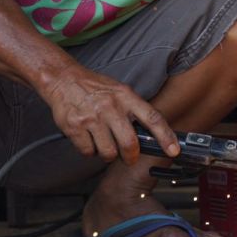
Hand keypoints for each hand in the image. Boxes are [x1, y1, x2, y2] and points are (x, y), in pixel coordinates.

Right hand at [42, 62, 179, 164]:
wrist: (63, 79)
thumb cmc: (94, 87)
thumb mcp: (119, 91)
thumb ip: (133, 109)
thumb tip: (150, 133)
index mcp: (126, 97)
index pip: (152, 118)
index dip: (165, 136)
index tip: (174, 150)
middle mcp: (111, 107)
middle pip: (129, 144)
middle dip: (131, 157)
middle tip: (129, 158)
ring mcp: (92, 118)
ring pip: (108, 153)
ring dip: (108, 154)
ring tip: (103, 143)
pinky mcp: (75, 127)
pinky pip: (88, 152)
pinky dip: (89, 151)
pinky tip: (88, 139)